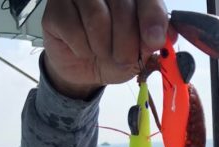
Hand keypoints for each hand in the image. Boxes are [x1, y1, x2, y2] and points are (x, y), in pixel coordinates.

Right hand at [41, 0, 168, 98]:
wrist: (84, 68)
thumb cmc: (114, 53)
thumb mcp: (139, 53)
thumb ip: (152, 41)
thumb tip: (163, 37)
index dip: (152, 17)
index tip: (153, 41)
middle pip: (122, 6)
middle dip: (126, 43)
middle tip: (123, 58)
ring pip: (97, 17)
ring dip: (103, 47)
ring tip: (101, 52)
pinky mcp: (55, 8)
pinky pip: (73, 29)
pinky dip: (81, 48)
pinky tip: (81, 49)